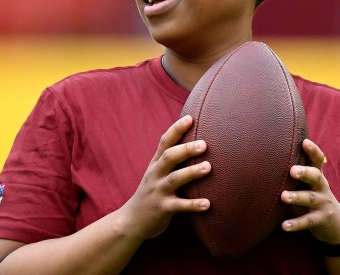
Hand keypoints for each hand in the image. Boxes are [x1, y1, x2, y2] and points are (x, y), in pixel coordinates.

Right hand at [120, 115, 210, 239]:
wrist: (131, 221)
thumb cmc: (151, 192)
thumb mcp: (156, 173)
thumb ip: (170, 159)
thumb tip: (194, 140)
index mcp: (155, 164)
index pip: (164, 142)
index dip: (176, 129)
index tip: (190, 117)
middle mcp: (155, 175)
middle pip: (169, 157)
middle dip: (185, 149)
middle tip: (204, 144)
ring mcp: (158, 192)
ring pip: (175, 179)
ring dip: (191, 172)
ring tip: (208, 167)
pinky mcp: (162, 209)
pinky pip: (179, 206)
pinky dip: (193, 205)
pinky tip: (208, 204)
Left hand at [280, 138, 339, 244]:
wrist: (336, 223)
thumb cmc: (314, 197)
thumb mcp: (309, 184)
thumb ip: (296, 174)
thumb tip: (269, 157)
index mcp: (317, 177)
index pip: (317, 160)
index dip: (313, 151)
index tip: (304, 142)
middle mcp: (322, 188)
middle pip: (316, 177)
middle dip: (305, 173)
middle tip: (292, 170)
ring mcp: (323, 203)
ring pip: (310, 199)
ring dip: (297, 197)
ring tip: (284, 197)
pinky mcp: (321, 219)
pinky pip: (308, 221)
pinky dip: (296, 223)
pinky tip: (284, 226)